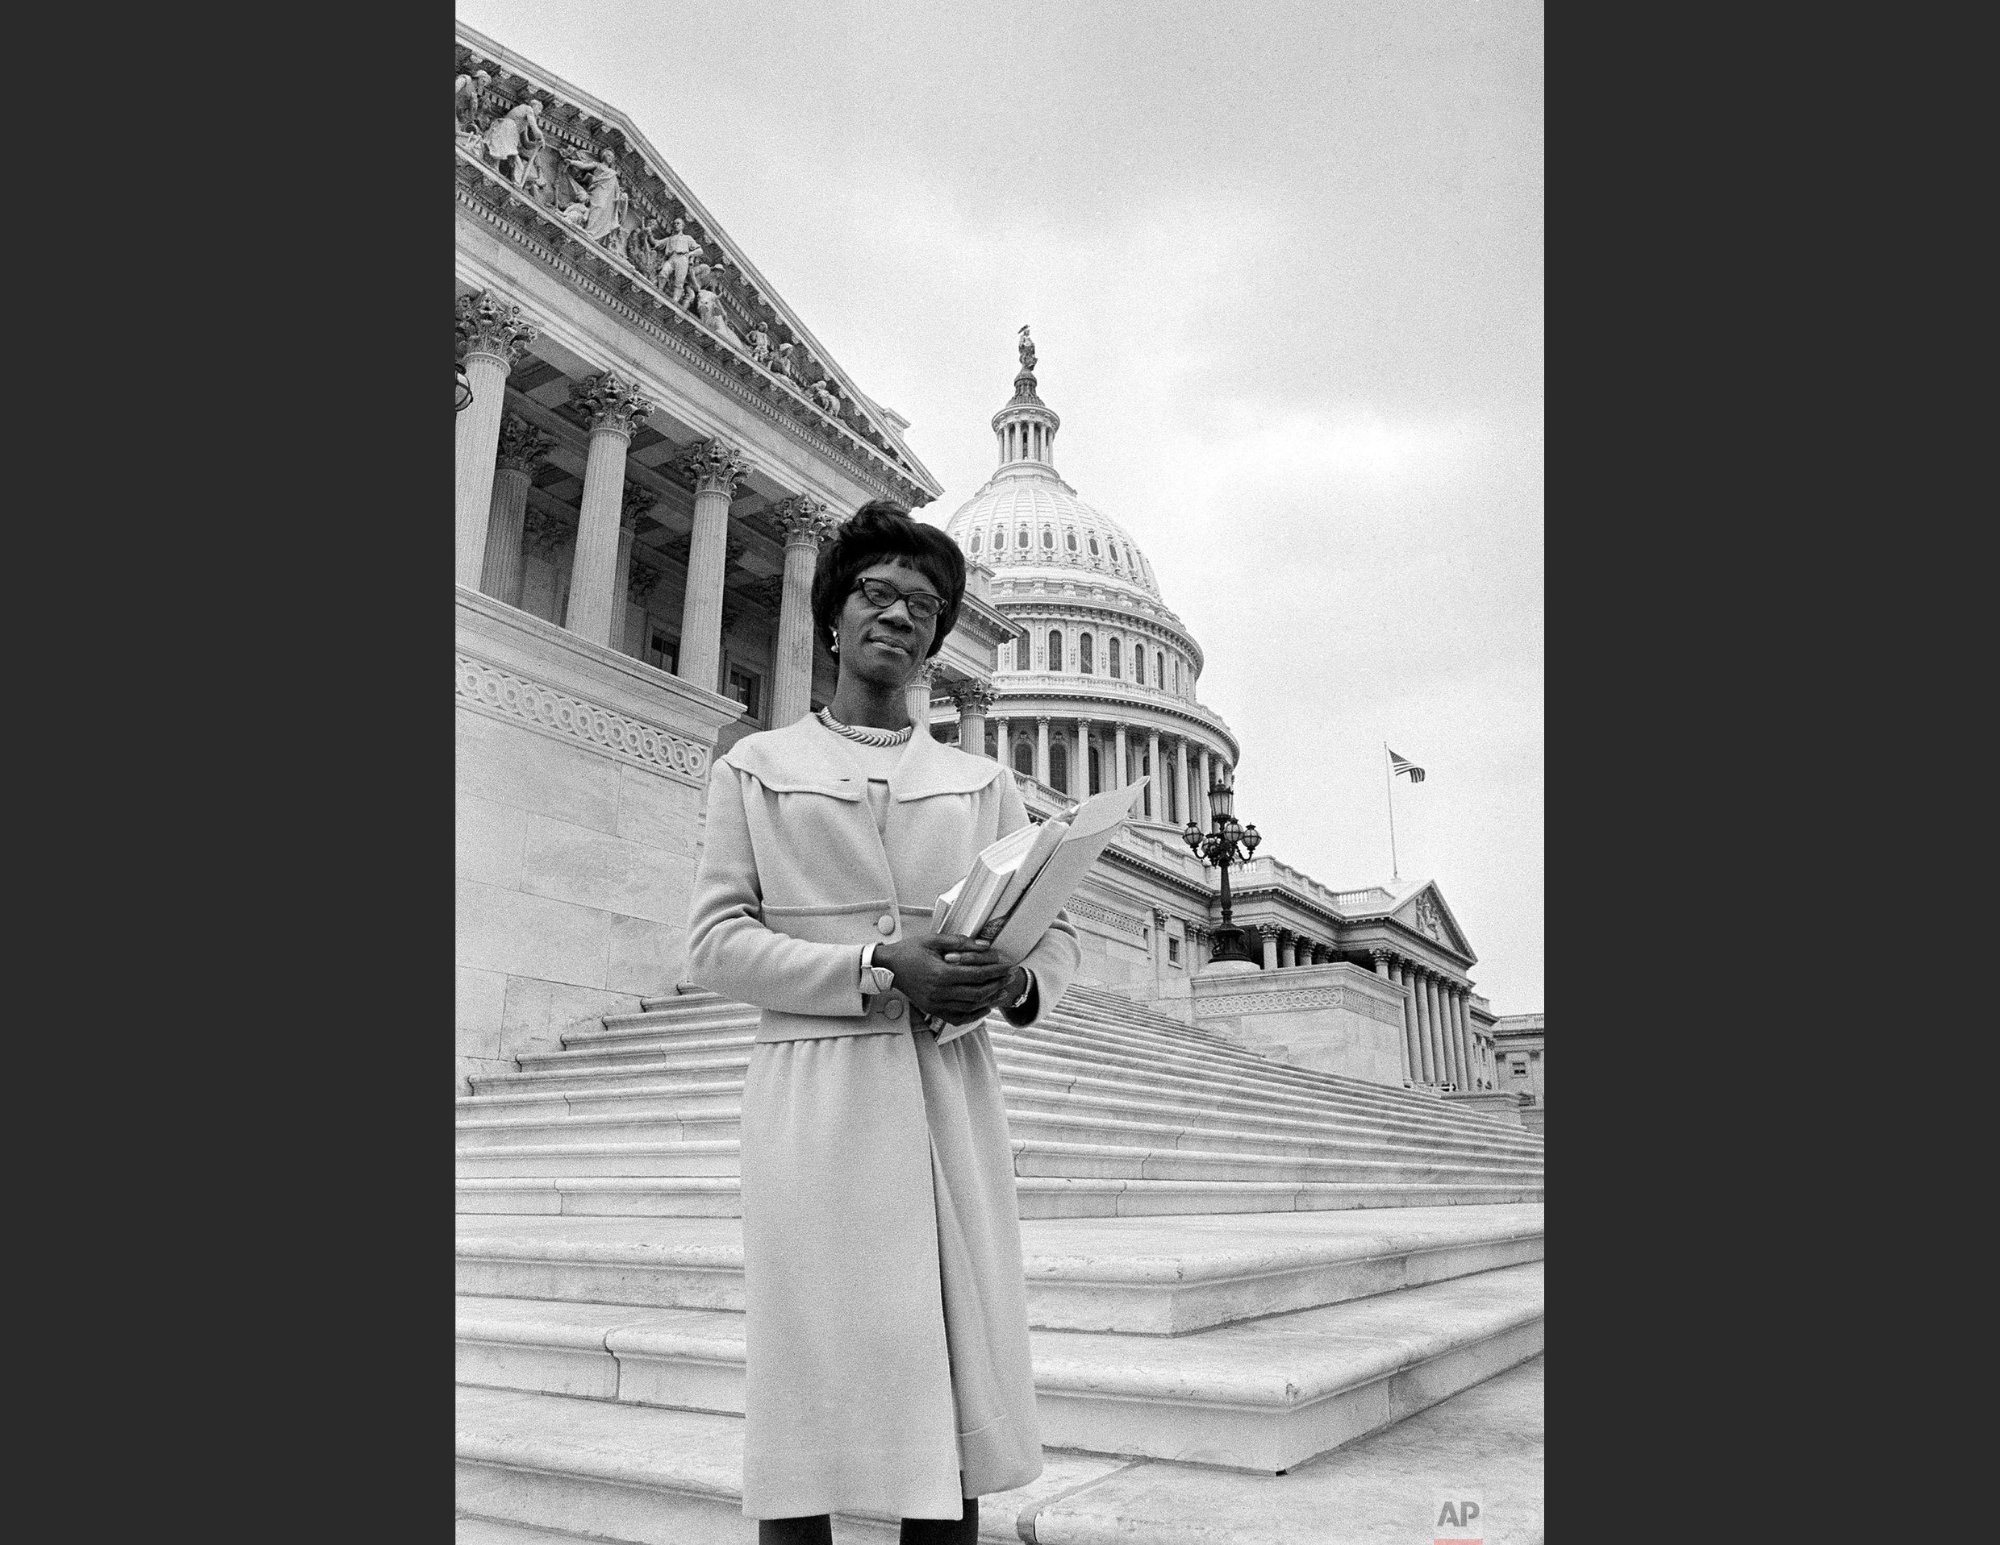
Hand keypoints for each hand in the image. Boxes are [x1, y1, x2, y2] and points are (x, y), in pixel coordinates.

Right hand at [878, 927, 1015, 1022]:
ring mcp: (936, 1004)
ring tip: (1003, 992)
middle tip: (1010, 976)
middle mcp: (940, 993)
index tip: (1008, 965)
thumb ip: (960, 942)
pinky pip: (958, 1017)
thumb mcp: (933, 939)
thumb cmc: (909, 951)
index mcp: (941, 974)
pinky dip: (974, 1015)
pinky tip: (984, 1008)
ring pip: (970, 1008)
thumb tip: (985, 946)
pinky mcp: (933, 1010)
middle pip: (977, 993)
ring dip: (989, 1000)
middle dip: (997, 984)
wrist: (888, 967)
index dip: (996, 970)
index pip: (977, 975)